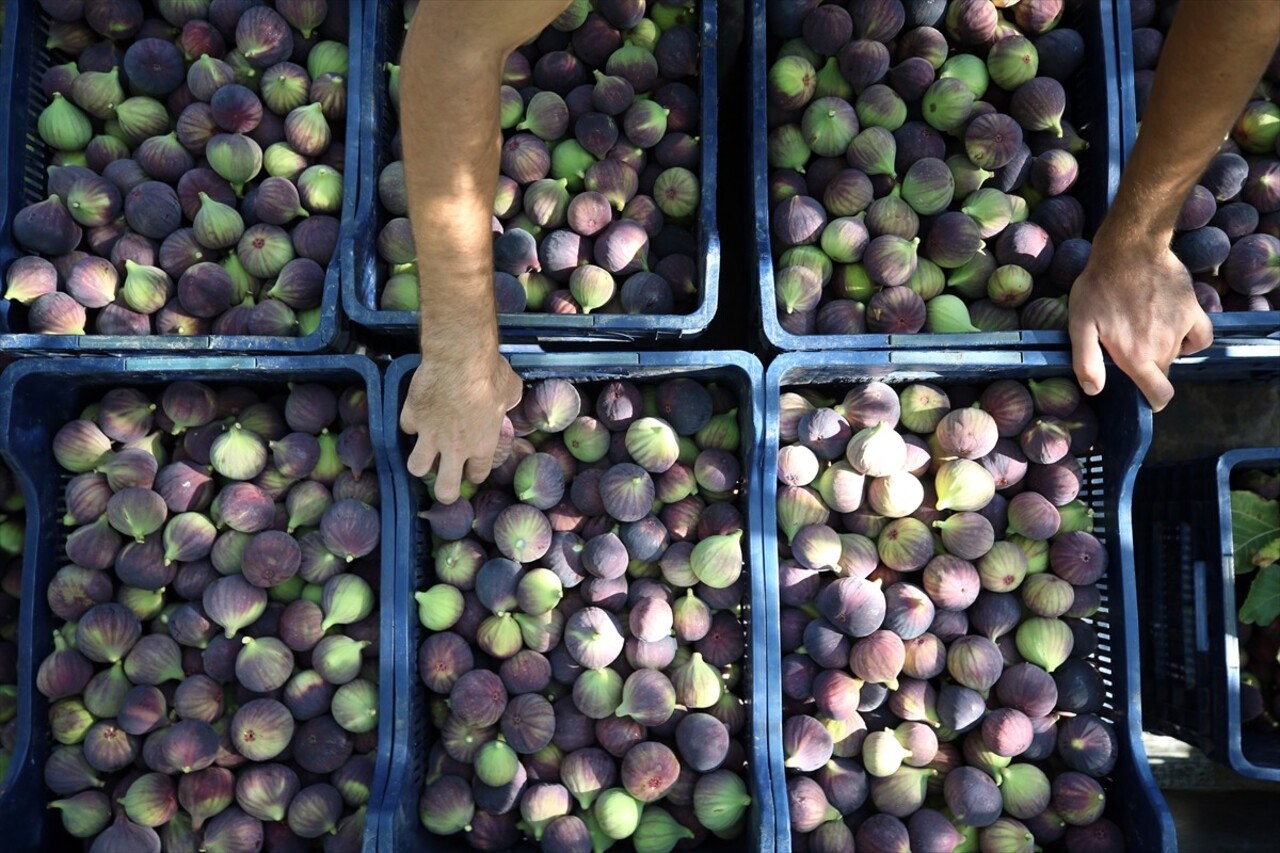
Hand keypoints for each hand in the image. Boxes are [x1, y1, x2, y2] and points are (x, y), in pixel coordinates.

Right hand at [400, 350, 522, 502]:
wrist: (459, 358)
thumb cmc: (491, 374)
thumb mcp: (511, 392)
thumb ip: (506, 405)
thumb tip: (506, 402)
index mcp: (482, 445)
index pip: (477, 474)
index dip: (474, 474)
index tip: (471, 470)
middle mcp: (455, 448)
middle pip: (444, 489)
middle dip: (445, 492)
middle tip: (445, 485)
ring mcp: (429, 435)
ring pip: (416, 467)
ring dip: (421, 463)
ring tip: (424, 456)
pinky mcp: (411, 417)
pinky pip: (406, 428)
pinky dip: (411, 424)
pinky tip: (417, 416)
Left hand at [1069, 239, 1213, 411]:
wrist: (1129, 251)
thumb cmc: (1098, 287)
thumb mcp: (1080, 325)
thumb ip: (1087, 361)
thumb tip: (1094, 390)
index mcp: (1136, 356)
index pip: (1159, 394)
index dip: (1154, 400)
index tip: (1148, 397)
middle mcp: (1163, 347)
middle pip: (1163, 372)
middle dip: (1149, 369)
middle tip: (1130, 347)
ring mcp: (1181, 329)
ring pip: (1177, 354)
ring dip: (1164, 350)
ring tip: (1143, 329)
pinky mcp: (1194, 310)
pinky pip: (1201, 337)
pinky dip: (1191, 339)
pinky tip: (1174, 329)